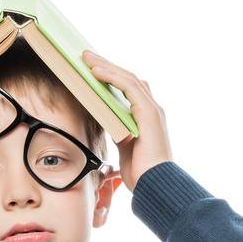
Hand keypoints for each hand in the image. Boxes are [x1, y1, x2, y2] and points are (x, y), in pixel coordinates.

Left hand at [82, 50, 172, 192]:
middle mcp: (152, 110)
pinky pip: (128, 86)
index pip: (130, 89)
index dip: (113, 77)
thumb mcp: (126, 148)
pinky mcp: (148, 113)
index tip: (94, 69)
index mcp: (147, 118)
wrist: (155, 185)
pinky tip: (97, 72)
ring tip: (88, 58)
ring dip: (106, 66)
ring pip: (128, 78)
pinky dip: (112, 77)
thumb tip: (106, 122)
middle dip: (107, 66)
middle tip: (87, 56)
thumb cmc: (142, 173)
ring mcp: (152, 110)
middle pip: (128, 79)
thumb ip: (119, 132)